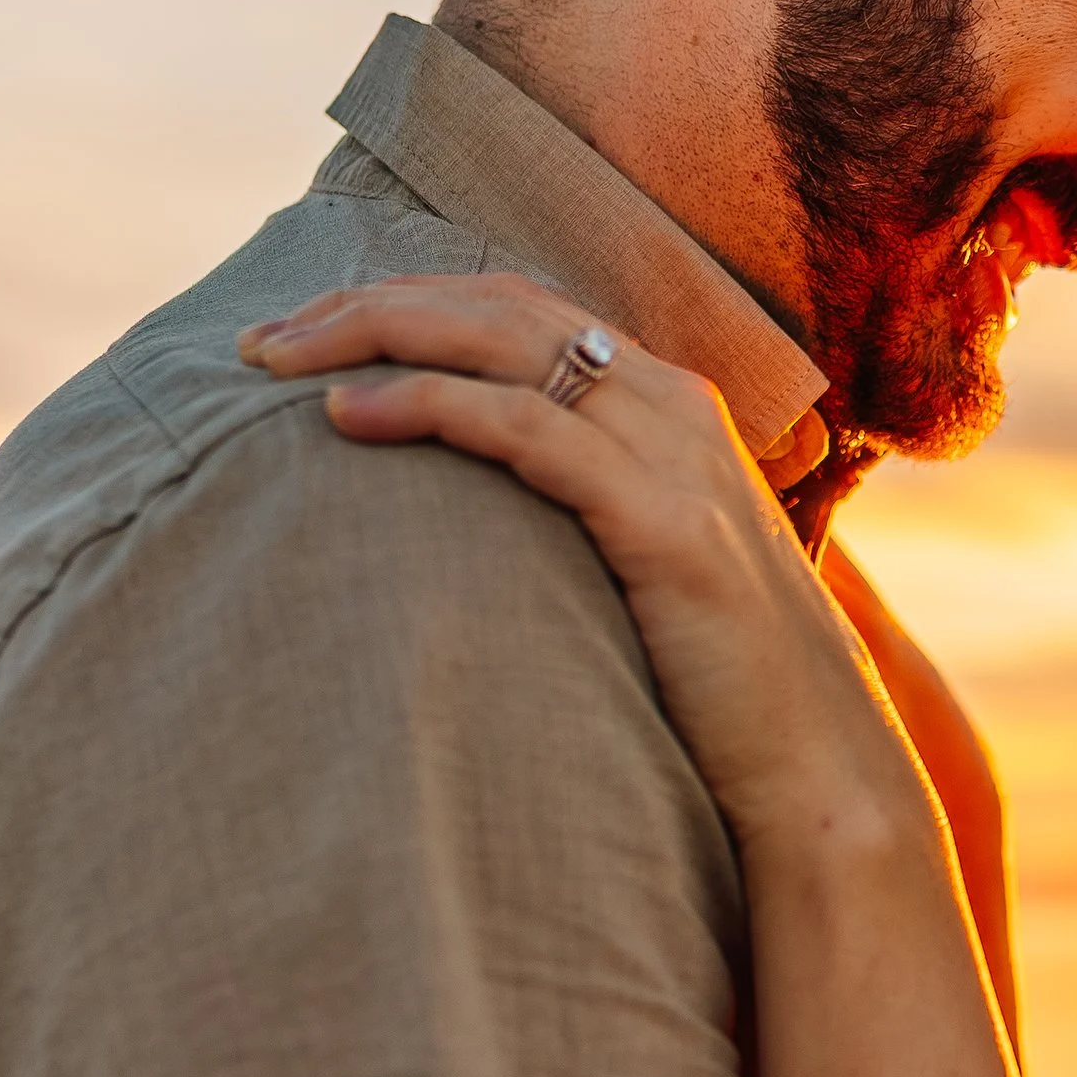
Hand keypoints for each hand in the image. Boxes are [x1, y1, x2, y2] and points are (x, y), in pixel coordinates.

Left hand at [240, 274, 929, 861]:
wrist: (817, 774)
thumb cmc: (720, 695)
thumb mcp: (644, 578)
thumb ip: (582, 521)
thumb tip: (478, 525)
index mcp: (672, 408)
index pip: (521, 307)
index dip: (409, 302)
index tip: (309, 333)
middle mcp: (678, 407)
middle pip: (498, 304)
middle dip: (368, 304)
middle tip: (259, 338)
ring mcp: (677, 455)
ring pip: (503, 343)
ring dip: (375, 336)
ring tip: (276, 362)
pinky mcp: (662, 520)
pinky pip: (526, 427)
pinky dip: (428, 406)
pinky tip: (347, 417)